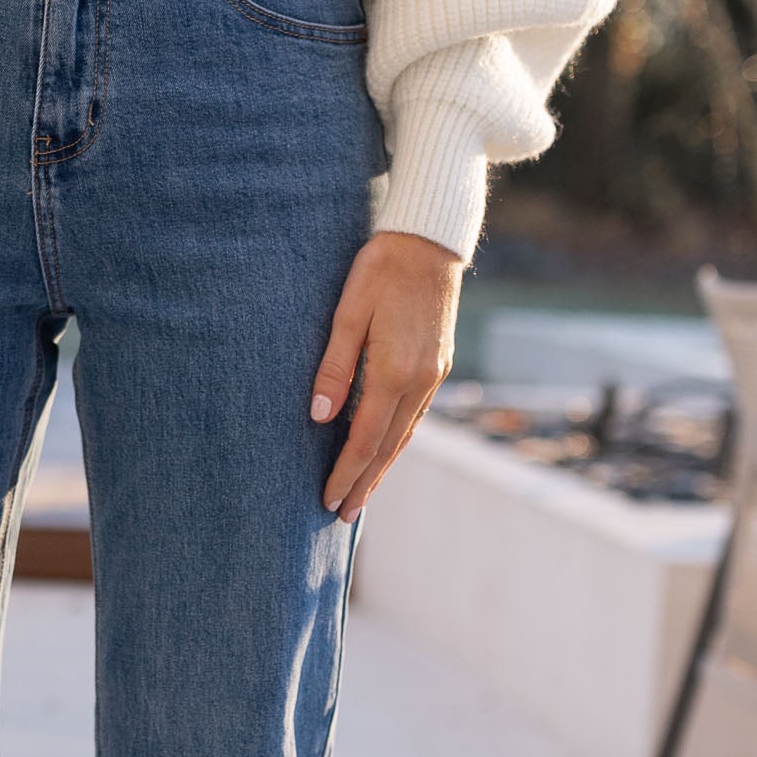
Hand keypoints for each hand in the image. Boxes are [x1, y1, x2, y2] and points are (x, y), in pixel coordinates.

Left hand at [311, 231, 462, 521]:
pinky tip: (384, 450)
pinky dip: (396, 440)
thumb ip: (334, 366)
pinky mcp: (437, 365)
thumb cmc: (381, 269)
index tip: (328, 499)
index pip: (365, 438)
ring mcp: (433, 375)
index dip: (346, 472)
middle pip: (388, 447)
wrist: (429, 241)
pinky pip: (414, 416)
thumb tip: (319, 416)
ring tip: (362, 493)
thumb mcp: (347, 312)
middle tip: (343, 515)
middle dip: (365, 483)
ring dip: (381, 467)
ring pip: (404, 434)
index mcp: (395, 371)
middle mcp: (420, 381)